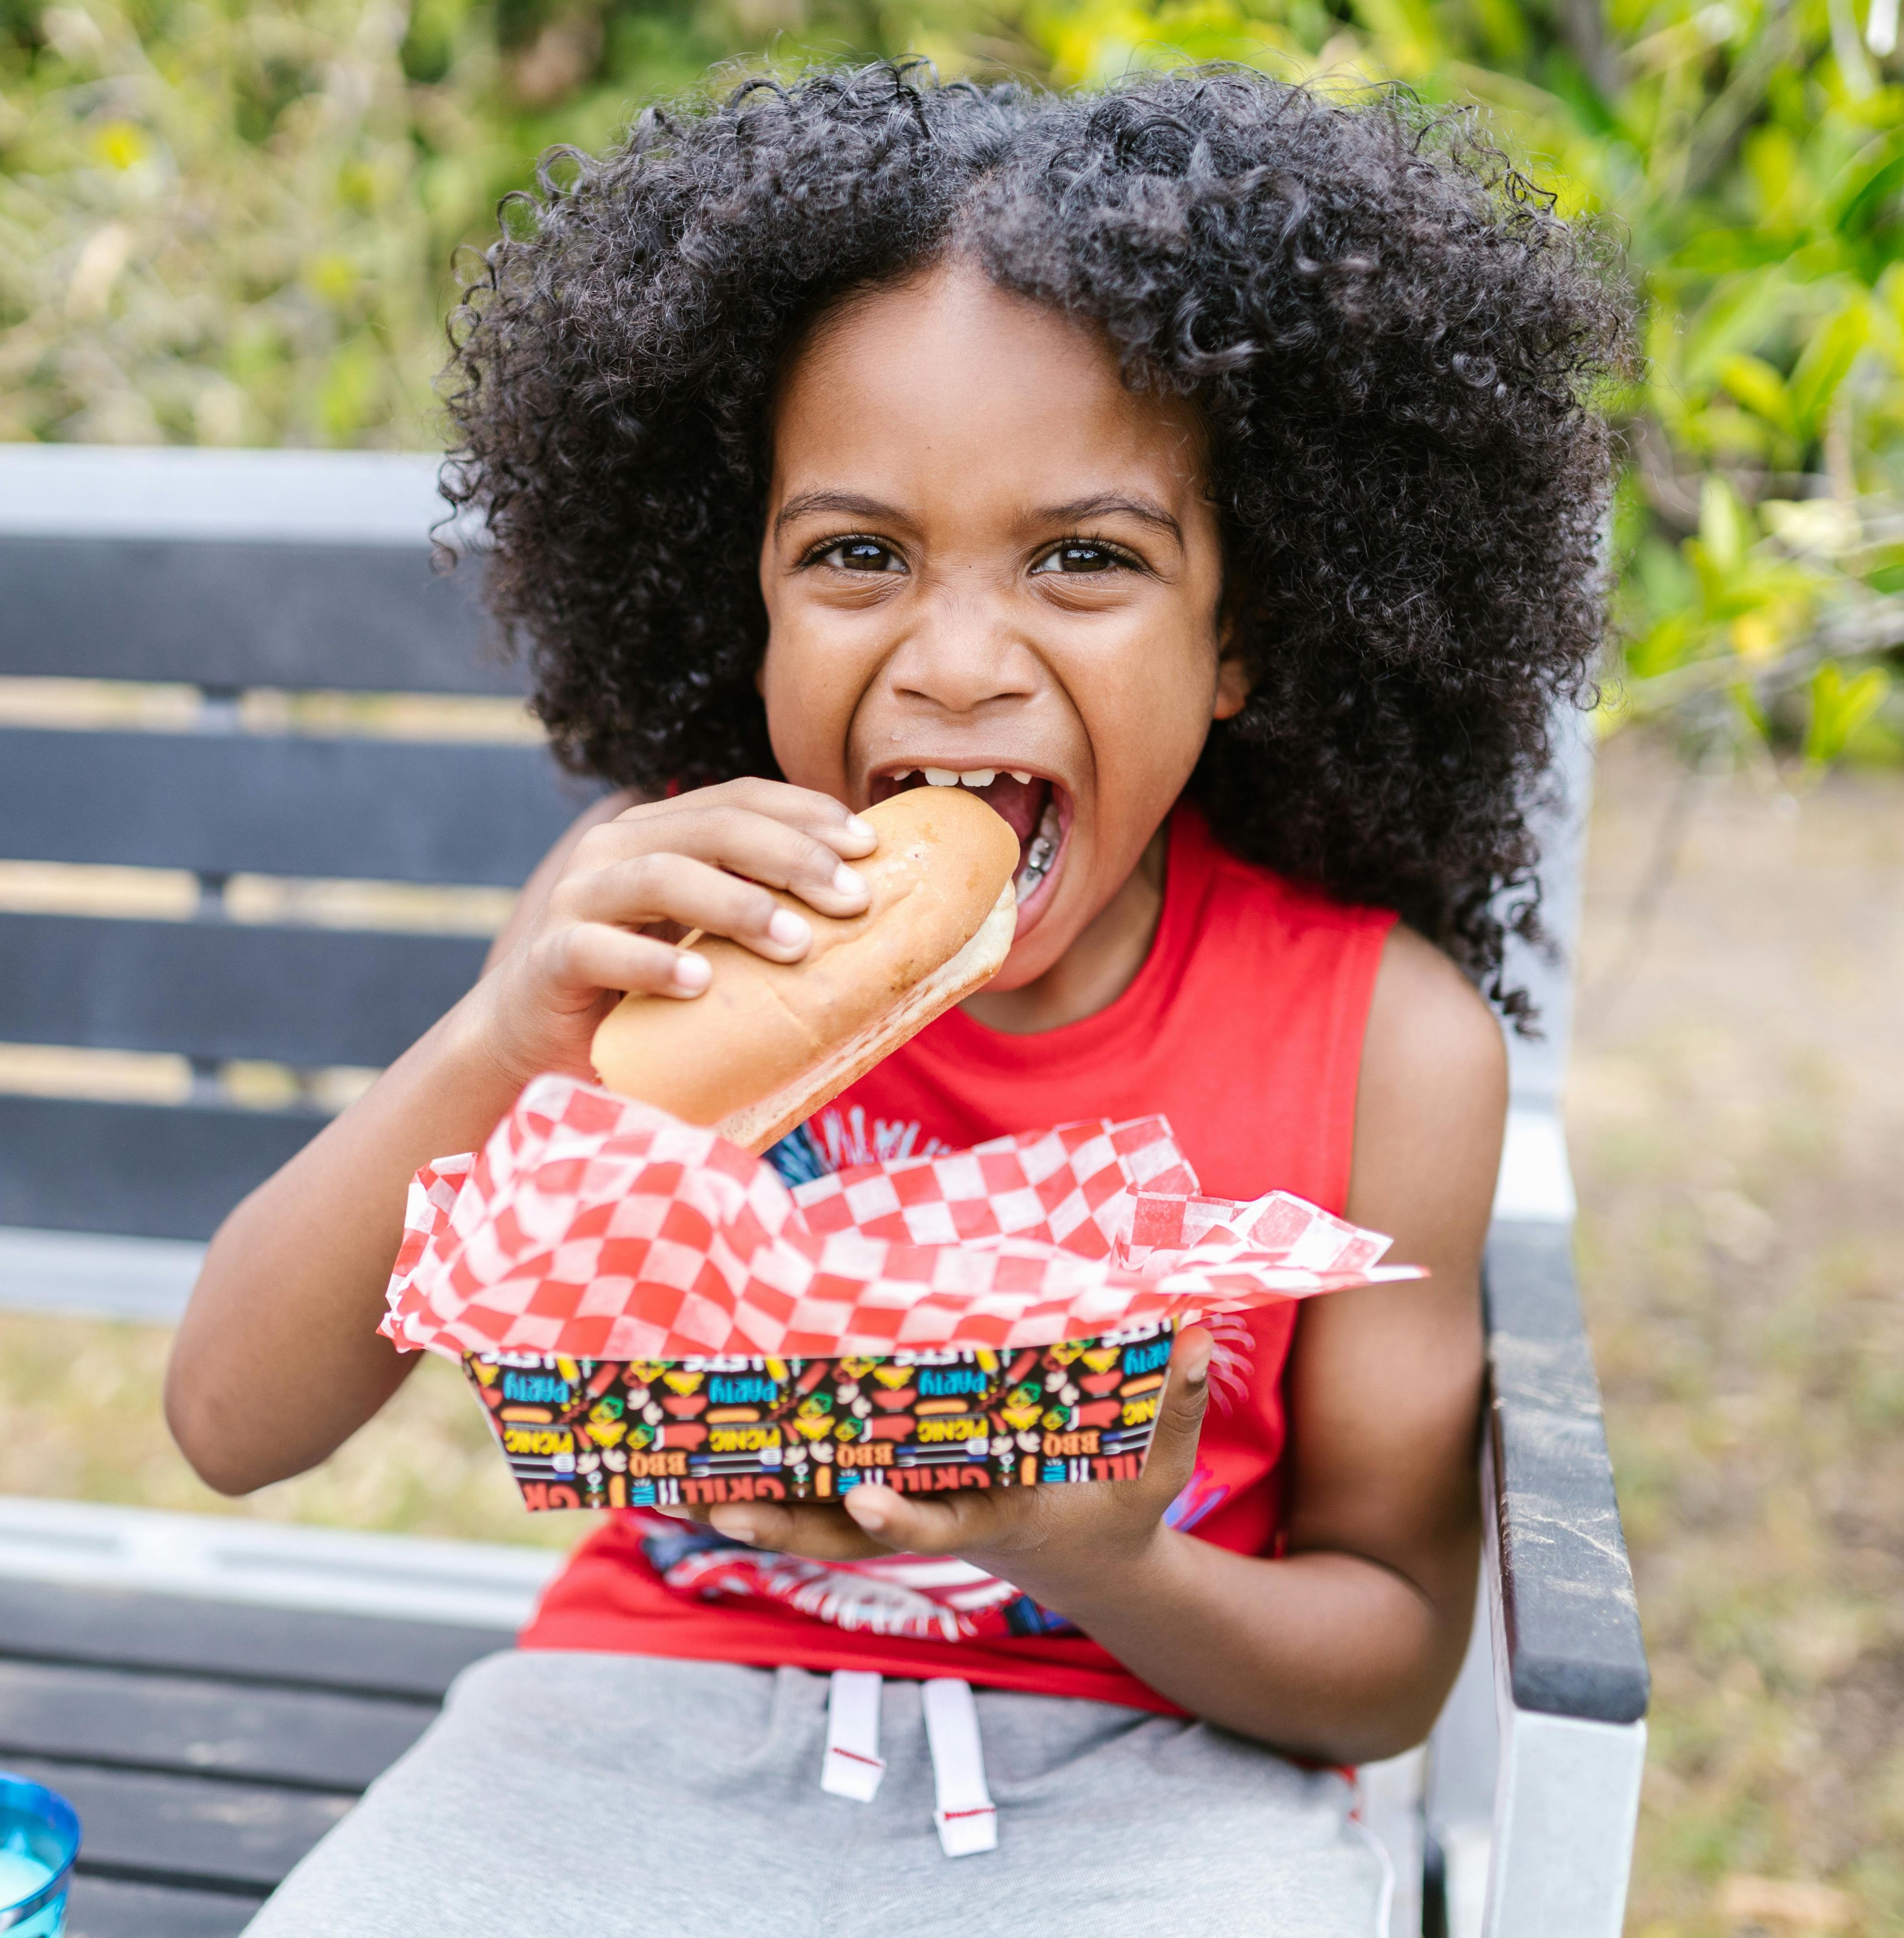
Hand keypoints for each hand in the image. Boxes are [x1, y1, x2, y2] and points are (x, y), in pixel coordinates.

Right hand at [464, 778, 876, 1085]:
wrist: (540, 1046)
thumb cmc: (645, 993)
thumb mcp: (709, 941)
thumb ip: (761, 915)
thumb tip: (866, 914)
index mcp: (659, 834)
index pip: (741, 799)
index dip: (807, 813)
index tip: (869, 846)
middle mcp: (616, 851)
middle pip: (713, 828)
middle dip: (792, 857)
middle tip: (852, 900)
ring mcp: (577, 900)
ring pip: (661, 875)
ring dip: (736, 905)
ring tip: (796, 944)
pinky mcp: (550, 960)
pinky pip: (599, 950)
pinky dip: (653, 964)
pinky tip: (700, 983)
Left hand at [680, 1327, 1213, 1619]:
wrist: (1091, 1567)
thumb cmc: (1123, 1507)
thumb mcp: (1159, 1465)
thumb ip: (1176, 1404)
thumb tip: (1196, 1333)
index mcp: (1001, 1516)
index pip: (946, 1521)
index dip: (903, 1512)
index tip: (862, 1492)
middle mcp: (940, 1520)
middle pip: (852, 1538)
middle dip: (790, 1524)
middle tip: (723, 1506)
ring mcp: (908, 1515)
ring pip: (816, 1525)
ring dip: (751, 1509)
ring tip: (668, 1489)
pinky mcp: (887, 1504)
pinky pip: (815, 1504)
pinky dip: (760, 1493)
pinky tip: (692, 1472)